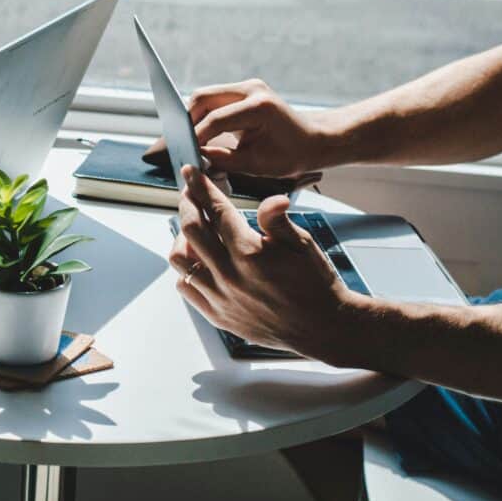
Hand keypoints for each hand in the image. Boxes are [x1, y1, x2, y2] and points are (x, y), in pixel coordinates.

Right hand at [145, 79, 328, 177]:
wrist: (314, 140)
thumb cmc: (292, 155)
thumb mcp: (256, 166)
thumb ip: (223, 160)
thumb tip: (195, 158)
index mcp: (258, 107)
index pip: (214, 120)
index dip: (195, 137)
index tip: (183, 153)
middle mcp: (252, 89)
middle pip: (203, 98)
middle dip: (188, 121)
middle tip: (182, 144)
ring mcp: (248, 87)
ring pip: (205, 96)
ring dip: (195, 116)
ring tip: (191, 140)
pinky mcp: (244, 91)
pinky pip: (215, 99)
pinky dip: (204, 114)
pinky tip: (202, 133)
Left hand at [168, 165, 354, 360]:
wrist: (322, 327)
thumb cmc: (315, 283)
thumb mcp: (302, 244)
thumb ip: (278, 220)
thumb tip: (272, 198)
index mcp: (250, 253)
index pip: (216, 210)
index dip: (201, 187)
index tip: (191, 173)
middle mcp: (230, 276)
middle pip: (190, 230)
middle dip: (187, 204)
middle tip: (190, 194)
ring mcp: (220, 297)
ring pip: (180, 259)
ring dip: (182, 238)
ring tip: (194, 229)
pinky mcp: (217, 315)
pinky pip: (185, 287)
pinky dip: (186, 269)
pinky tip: (199, 260)